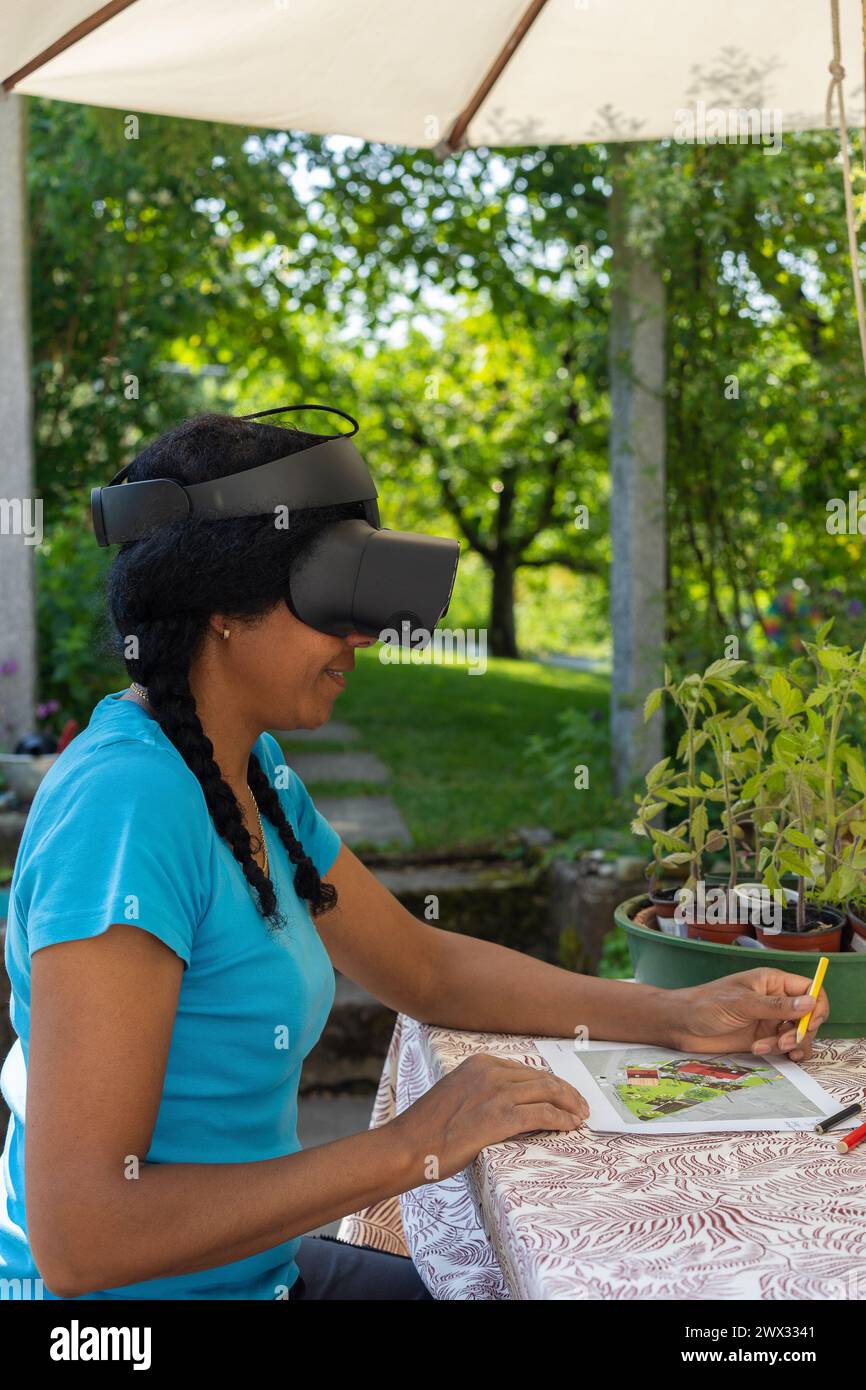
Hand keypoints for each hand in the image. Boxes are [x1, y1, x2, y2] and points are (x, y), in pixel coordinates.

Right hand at [392, 1052, 588, 1181]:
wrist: (409, 1145)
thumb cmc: (428, 1128)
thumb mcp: (457, 1094)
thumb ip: (482, 1091)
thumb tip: (509, 1103)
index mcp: (480, 1063)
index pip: (527, 1069)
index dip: (550, 1082)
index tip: (563, 1093)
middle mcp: (490, 1071)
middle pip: (541, 1078)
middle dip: (566, 1092)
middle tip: (581, 1106)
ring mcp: (496, 1093)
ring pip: (547, 1093)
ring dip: (569, 1105)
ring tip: (580, 1117)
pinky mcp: (501, 1117)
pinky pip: (543, 1114)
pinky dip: (561, 1119)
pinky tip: (570, 1126)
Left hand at [667, 968, 829, 1060]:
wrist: (682, 1025)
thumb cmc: (707, 1004)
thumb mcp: (742, 1003)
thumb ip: (777, 1006)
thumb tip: (811, 1003)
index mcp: (773, 982)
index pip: (809, 988)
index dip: (817, 1005)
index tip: (812, 1021)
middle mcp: (775, 1001)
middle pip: (809, 1016)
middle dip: (802, 1031)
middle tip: (784, 1041)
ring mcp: (770, 1021)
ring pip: (798, 1034)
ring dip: (790, 1044)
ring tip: (766, 1047)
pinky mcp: (763, 1039)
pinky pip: (784, 1047)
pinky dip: (781, 1053)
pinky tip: (763, 1052)